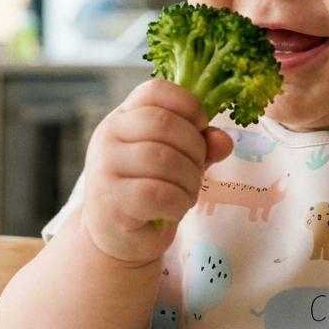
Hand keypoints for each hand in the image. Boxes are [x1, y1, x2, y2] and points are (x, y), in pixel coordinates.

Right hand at [79, 79, 232, 265]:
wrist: (118, 238)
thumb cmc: (150, 190)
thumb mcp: (178, 160)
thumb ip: (201, 145)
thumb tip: (224, 141)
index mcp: (123, 118)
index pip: (155, 91)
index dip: (188, 104)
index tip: (201, 127)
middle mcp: (107, 137)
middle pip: (163, 123)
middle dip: (194, 148)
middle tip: (196, 170)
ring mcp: (104, 168)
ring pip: (163, 159)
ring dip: (189, 180)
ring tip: (186, 193)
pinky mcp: (111, 202)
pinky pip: (159, 193)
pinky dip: (178, 203)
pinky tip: (174, 209)